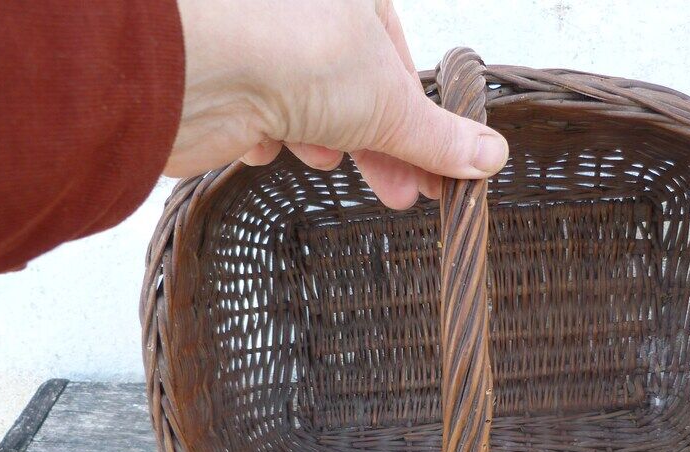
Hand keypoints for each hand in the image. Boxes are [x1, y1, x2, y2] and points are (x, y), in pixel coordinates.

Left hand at [166, 0, 508, 208]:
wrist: (199, 72)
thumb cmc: (297, 56)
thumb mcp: (391, 104)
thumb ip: (438, 137)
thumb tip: (489, 155)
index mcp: (353, 0)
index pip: (400, 64)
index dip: (423, 123)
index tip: (441, 169)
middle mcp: (304, 16)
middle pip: (357, 91)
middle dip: (382, 147)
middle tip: (406, 194)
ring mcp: (263, 49)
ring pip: (310, 106)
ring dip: (329, 143)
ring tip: (334, 166)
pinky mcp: (226, 84)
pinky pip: (261, 116)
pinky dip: (273, 137)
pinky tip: (272, 147)